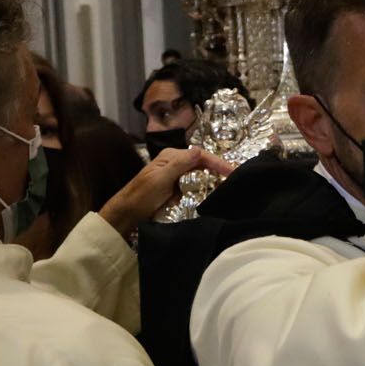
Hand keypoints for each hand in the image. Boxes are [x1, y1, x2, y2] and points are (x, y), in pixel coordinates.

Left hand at [98, 147, 233, 234]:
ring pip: (201, 175)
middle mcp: (175, 163)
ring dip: (214, 180)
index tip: (233, 172)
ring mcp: (176, 177)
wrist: (126, 215)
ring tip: (231, 187)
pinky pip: (195, 187)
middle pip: (203, 164)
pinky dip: (206, 189)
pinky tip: (215, 195)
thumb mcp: (159, 179)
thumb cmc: (140, 197)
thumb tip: (199, 150)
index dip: (218, 163)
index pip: (200, 155)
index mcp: (171, 156)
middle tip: (238, 180)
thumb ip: (179, 164)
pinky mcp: (177, 190)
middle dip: (219, 170)